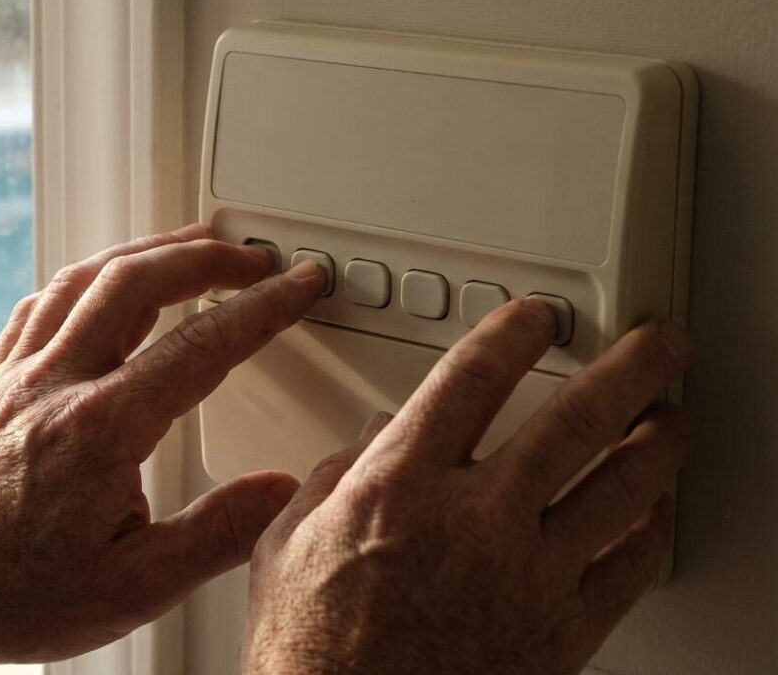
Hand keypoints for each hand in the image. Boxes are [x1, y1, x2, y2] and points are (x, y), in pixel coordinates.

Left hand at [0, 223, 327, 673]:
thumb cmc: (14, 597)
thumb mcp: (136, 588)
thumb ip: (217, 534)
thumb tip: (281, 490)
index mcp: (100, 431)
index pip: (200, 345)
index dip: (262, 306)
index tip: (298, 283)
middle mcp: (53, 386)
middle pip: (137, 282)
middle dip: (205, 255)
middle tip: (253, 256)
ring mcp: (16, 377)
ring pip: (83, 277)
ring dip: (145, 250)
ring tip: (191, 244)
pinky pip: (39, 303)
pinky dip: (84, 277)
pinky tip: (101, 281)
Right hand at [244, 299, 691, 674]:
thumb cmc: (309, 652)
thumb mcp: (286, 543)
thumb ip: (332, 476)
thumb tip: (371, 437)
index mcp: (397, 486)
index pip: (473, 378)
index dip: (514, 333)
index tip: (535, 318)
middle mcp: (473, 520)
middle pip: (578, 418)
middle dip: (632, 368)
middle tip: (654, 345)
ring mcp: (527, 576)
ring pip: (624, 485)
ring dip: (662, 439)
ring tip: (674, 416)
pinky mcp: (561, 634)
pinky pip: (633, 568)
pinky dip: (656, 529)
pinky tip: (657, 510)